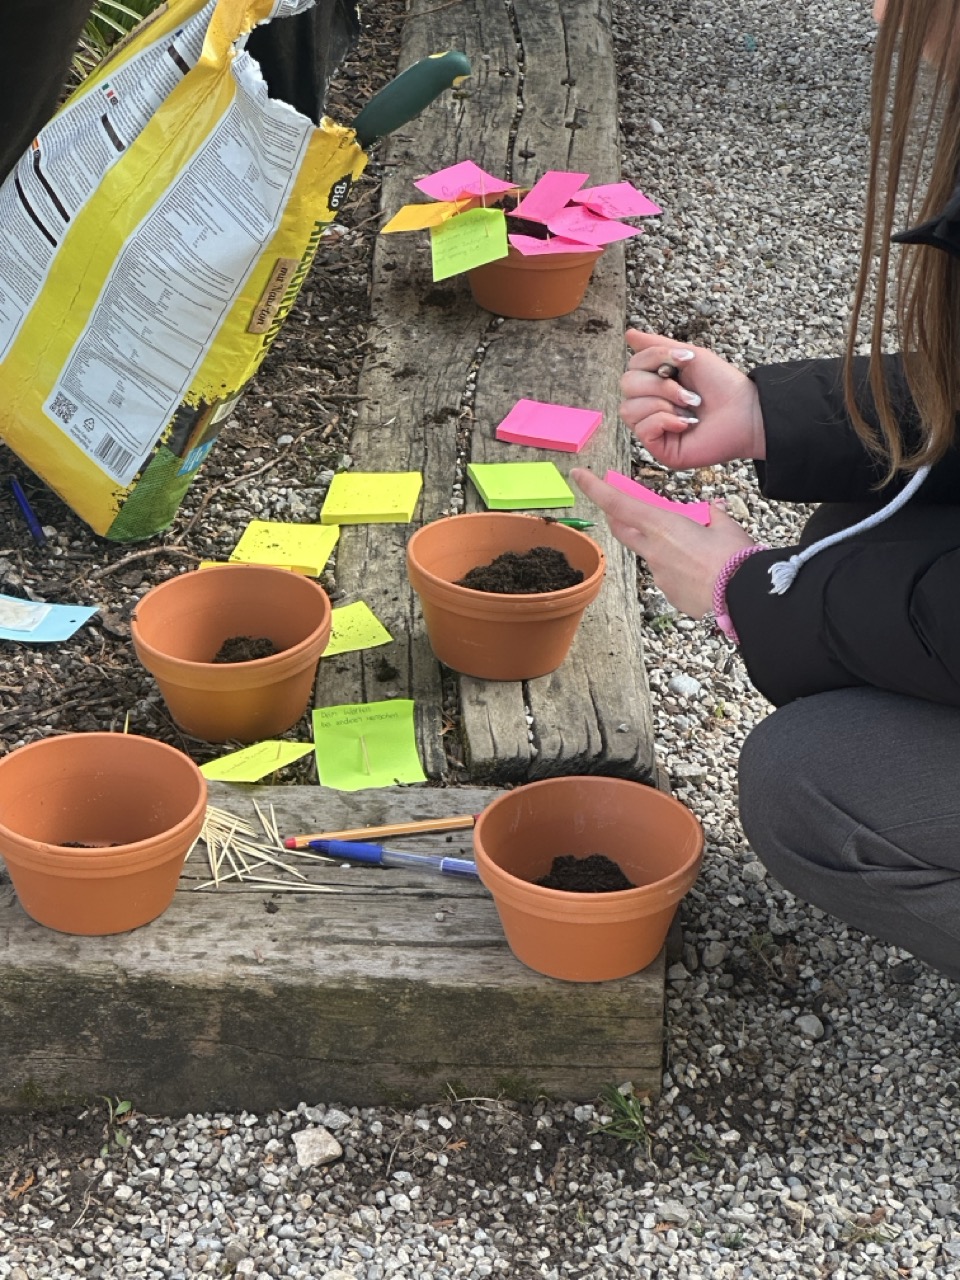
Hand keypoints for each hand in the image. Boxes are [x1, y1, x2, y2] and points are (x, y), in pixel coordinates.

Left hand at [571, 467, 754, 617]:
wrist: (744, 598)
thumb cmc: (735, 559)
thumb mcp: (725, 526)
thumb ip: (712, 515)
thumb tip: (712, 510)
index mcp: (663, 526)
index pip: (618, 504)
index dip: (595, 488)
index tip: (579, 475)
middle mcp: (652, 550)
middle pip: (623, 528)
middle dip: (618, 515)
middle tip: (624, 506)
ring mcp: (658, 575)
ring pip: (652, 553)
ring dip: (665, 546)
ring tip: (700, 551)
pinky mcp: (669, 594)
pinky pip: (669, 575)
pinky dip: (680, 569)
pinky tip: (703, 572)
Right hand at [620, 329, 765, 468]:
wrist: (744, 412)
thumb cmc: (721, 385)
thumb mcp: (689, 355)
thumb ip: (657, 346)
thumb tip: (629, 334)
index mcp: (653, 383)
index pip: (631, 367)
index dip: (655, 358)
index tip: (686, 360)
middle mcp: (648, 405)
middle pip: (626, 385)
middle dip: (660, 385)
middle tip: (689, 392)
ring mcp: (651, 428)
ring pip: (629, 409)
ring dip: (664, 403)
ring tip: (690, 408)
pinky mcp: (658, 448)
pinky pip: (643, 429)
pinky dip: (666, 421)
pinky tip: (686, 424)